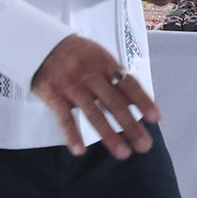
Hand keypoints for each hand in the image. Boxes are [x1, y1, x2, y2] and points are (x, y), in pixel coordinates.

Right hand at [30, 35, 159, 159]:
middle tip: (144, 145)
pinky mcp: (54, 96)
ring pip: (93, 113)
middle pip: (114, 103)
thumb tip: (138, 101)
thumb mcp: (100, 58)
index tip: (155, 118)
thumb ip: (117, 78)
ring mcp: (71, 86)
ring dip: (108, 135)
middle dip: (130, 126)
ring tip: (122, 153)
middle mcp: (90, 75)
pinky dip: (72, 134)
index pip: (128, 84)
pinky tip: (80, 150)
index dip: (142, 101)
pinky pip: (64, 118)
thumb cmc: (77, 55)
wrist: (41, 44)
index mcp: (105, 64)